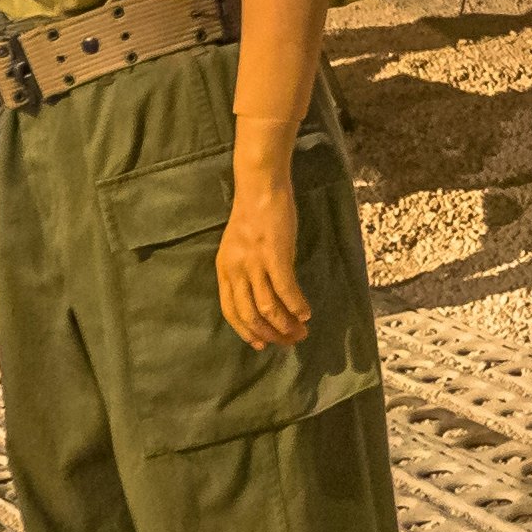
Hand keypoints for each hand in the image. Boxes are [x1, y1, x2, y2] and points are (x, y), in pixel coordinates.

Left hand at [212, 182, 309, 350]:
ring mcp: (254, 263)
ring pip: (267, 307)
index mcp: (225, 269)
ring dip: (285, 325)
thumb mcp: (240, 248)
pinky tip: (306, 312)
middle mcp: (236, 270)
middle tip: (290, 341)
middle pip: (250, 314)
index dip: (246, 332)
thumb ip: (247, 272)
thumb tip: (266, 298)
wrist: (261, 187)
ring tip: (302, 331)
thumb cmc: (255, 215)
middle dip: (271, 334)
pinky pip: (285, 289)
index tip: (261, 345)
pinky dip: (296, 305)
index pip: (231, 311)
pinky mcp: (274, 255)